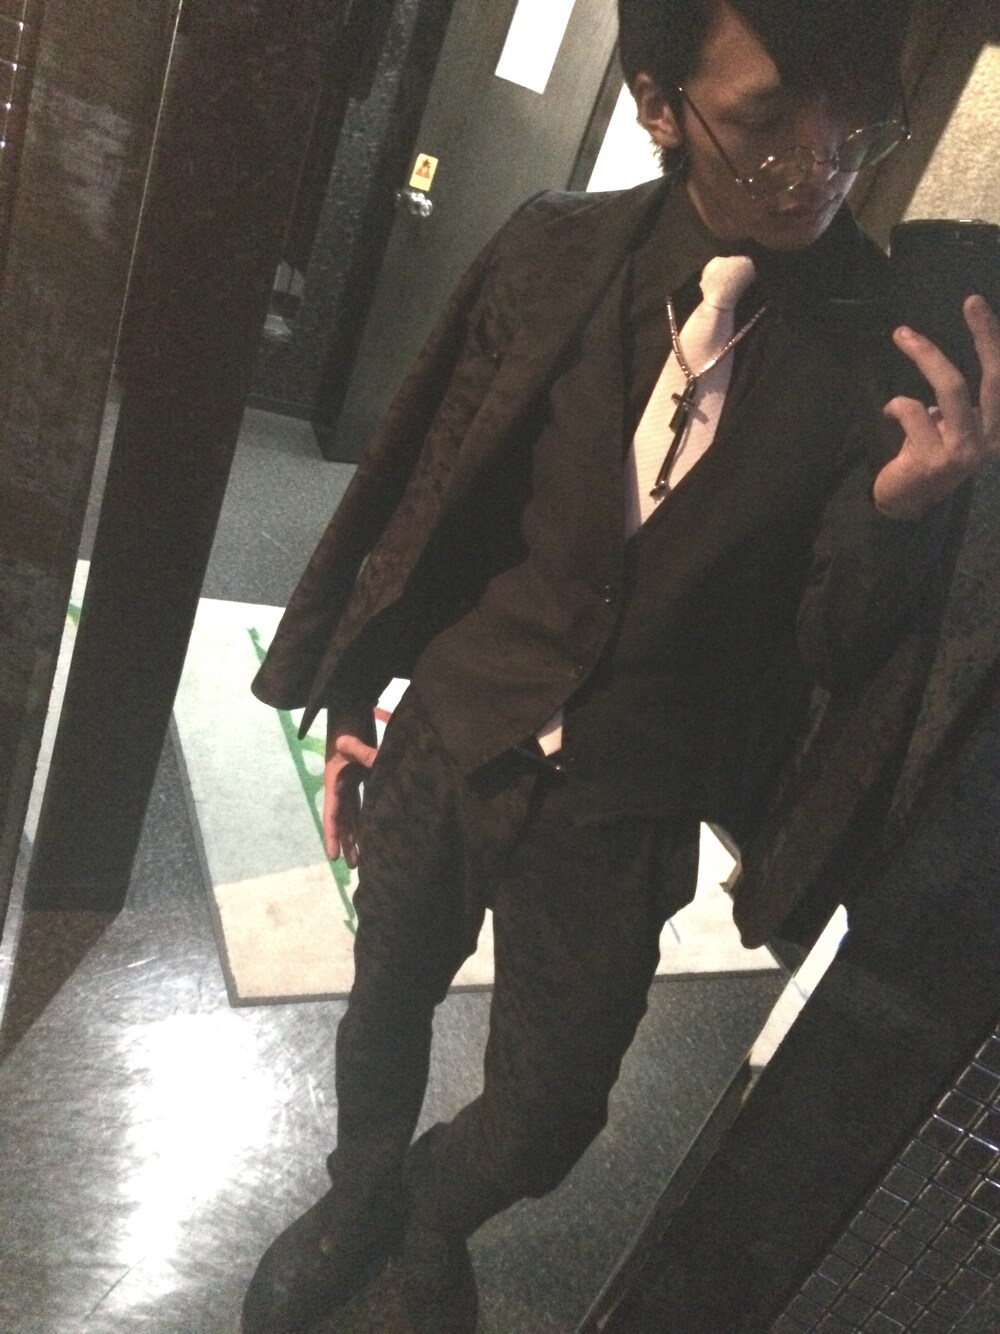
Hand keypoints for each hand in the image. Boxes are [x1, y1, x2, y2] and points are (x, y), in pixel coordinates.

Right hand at [323, 711, 377, 867]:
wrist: (352, 707)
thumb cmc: (350, 720)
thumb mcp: (351, 735)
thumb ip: (354, 746)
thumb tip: (345, 743)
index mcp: (336, 778)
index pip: (333, 812)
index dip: (333, 835)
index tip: (333, 856)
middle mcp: (342, 784)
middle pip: (343, 819)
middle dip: (347, 842)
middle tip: (354, 866)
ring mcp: (353, 781)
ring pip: (354, 814)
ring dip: (358, 834)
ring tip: (363, 858)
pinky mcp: (364, 776)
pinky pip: (365, 802)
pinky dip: (368, 817)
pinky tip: (375, 832)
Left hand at [875, 294, 998, 519]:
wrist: (904, 505)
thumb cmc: (926, 458)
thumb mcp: (949, 427)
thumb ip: (954, 403)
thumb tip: (941, 367)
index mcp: (996, 431)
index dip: (993, 341)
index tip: (979, 306)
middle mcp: (988, 441)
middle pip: (991, 378)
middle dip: (982, 335)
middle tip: (971, 302)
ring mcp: (962, 451)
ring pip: (951, 388)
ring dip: (926, 355)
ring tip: (904, 335)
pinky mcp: (933, 459)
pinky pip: (913, 411)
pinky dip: (896, 404)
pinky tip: (888, 411)